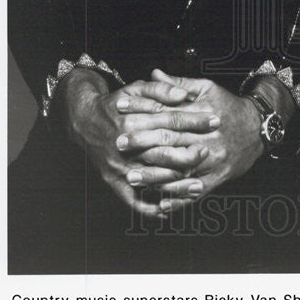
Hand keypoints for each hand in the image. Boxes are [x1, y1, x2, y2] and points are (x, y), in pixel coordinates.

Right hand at [61, 69, 211, 214]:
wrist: (85, 121)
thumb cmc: (116, 104)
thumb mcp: (136, 88)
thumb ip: (161, 88)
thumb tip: (184, 95)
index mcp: (132, 120)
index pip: (171, 121)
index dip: (195, 120)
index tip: (215, 120)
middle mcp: (125, 146)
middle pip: (163, 152)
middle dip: (190, 154)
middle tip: (210, 152)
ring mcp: (120, 167)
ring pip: (153, 180)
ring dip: (177, 186)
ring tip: (200, 185)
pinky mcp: (114, 181)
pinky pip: (133, 200)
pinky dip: (150, 208)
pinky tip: (169, 210)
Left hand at [115, 70, 264, 211]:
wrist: (258, 127)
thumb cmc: (228, 106)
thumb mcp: (207, 89)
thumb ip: (179, 84)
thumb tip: (154, 74)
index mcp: (201, 114)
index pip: (167, 114)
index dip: (143, 114)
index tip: (121, 114)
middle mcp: (206, 138)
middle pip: (170, 141)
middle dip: (143, 145)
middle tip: (120, 146)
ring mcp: (212, 160)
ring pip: (180, 170)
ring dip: (154, 176)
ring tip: (133, 177)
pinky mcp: (217, 177)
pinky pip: (196, 191)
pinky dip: (178, 199)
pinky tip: (160, 203)